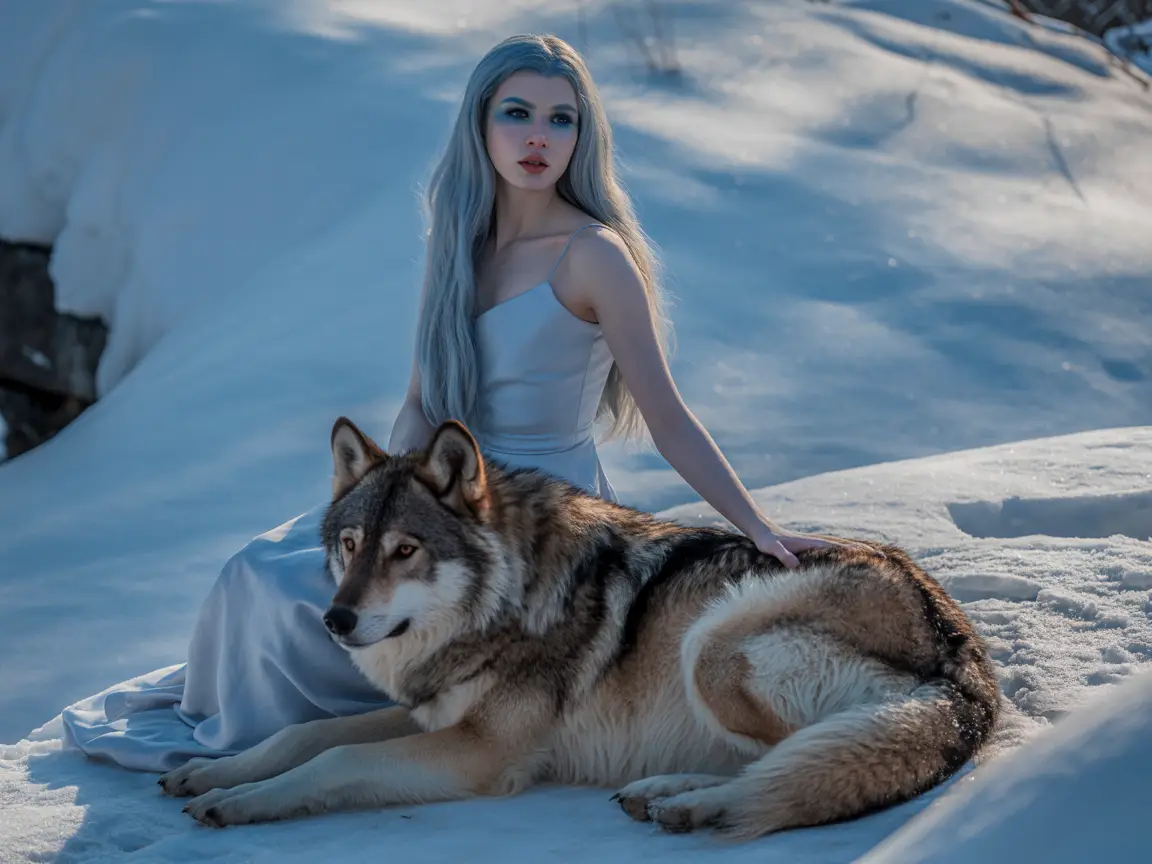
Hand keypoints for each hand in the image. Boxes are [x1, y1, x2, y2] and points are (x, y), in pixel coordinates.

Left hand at [749, 524, 879, 569]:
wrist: (762, 530)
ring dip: (858, 550)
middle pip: (846, 545)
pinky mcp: (812, 546)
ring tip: (875, 556)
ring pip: (842, 545)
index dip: (856, 551)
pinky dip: (847, 551)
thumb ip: (783, 556)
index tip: (873, 556)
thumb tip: (795, 566)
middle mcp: (818, 541)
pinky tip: (851, 557)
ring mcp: (816, 543)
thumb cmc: (766, 542)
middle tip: (884, 557)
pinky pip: (834, 548)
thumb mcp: (772, 549)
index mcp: (813, 543)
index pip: (839, 547)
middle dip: (864, 550)